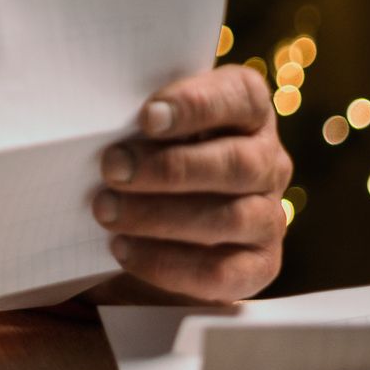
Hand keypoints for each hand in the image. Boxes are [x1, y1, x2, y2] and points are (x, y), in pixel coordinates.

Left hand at [85, 64, 291, 303]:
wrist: (145, 232)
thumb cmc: (142, 160)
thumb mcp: (143, 131)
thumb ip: (137, 121)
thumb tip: (100, 120)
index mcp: (247, 114)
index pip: (240, 97)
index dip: (196, 105)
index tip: (147, 117)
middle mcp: (268, 163)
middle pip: (235, 164)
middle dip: (168, 168)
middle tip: (112, 168)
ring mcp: (268, 217)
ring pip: (229, 218)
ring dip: (160, 216)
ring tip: (107, 212)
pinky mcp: (257, 266)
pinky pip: (219, 272)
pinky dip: (167, 263)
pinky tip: (123, 249)